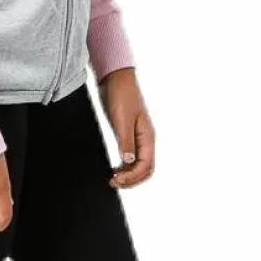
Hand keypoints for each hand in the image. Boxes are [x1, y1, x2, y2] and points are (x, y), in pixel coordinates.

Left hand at [98, 67, 155, 188]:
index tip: (116, 180)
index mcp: (147, 136)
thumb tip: (128, 161)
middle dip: (131, 179)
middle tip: (113, 183)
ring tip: (113, 178)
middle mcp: (145, 139)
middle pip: (144, 169)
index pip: (146, 166)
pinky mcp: (127, 133)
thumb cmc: (121, 95)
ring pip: (138, 164)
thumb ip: (125, 140)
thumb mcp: (121, 119)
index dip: (132, 177)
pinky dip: (124, 165)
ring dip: (128, 174)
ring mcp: (136, 136)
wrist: (114, 77)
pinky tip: (114, 167)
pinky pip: (130, 156)